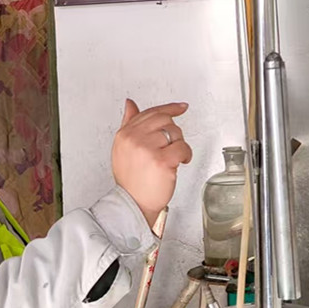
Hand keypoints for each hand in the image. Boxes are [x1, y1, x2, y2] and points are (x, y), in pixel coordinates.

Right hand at [112, 99, 191, 226]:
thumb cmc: (131, 180)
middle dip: (174, 133)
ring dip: (179, 145)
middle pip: (165, 120)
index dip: (169, 108)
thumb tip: (130, 104)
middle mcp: (134, 139)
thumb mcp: (123, 148)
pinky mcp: (161, 161)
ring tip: (172, 158)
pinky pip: (182, 148)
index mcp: (125, 134)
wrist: (133, 203)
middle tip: (172, 146)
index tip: (181, 107)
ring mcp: (147, 149)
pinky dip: (185, 155)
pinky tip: (180, 162)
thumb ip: (129, 123)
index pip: (150, 113)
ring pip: (175, 133)